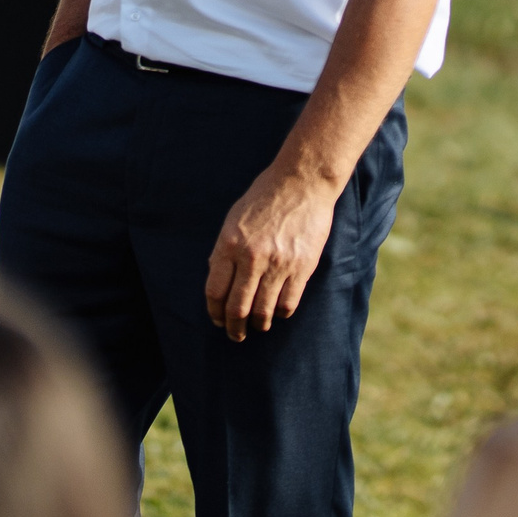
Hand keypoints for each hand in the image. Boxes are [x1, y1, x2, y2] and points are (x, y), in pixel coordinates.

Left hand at [204, 167, 337, 340]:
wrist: (302, 182)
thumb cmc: (264, 197)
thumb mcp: (234, 219)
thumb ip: (224, 250)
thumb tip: (218, 280)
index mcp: (230, 244)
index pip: (215, 291)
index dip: (215, 312)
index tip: (218, 320)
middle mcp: (252, 257)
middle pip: (238, 307)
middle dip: (234, 327)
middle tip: (235, 334)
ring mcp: (278, 263)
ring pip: (263, 311)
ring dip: (258, 325)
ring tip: (257, 326)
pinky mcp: (302, 267)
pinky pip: (288, 303)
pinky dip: (280, 314)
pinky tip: (277, 312)